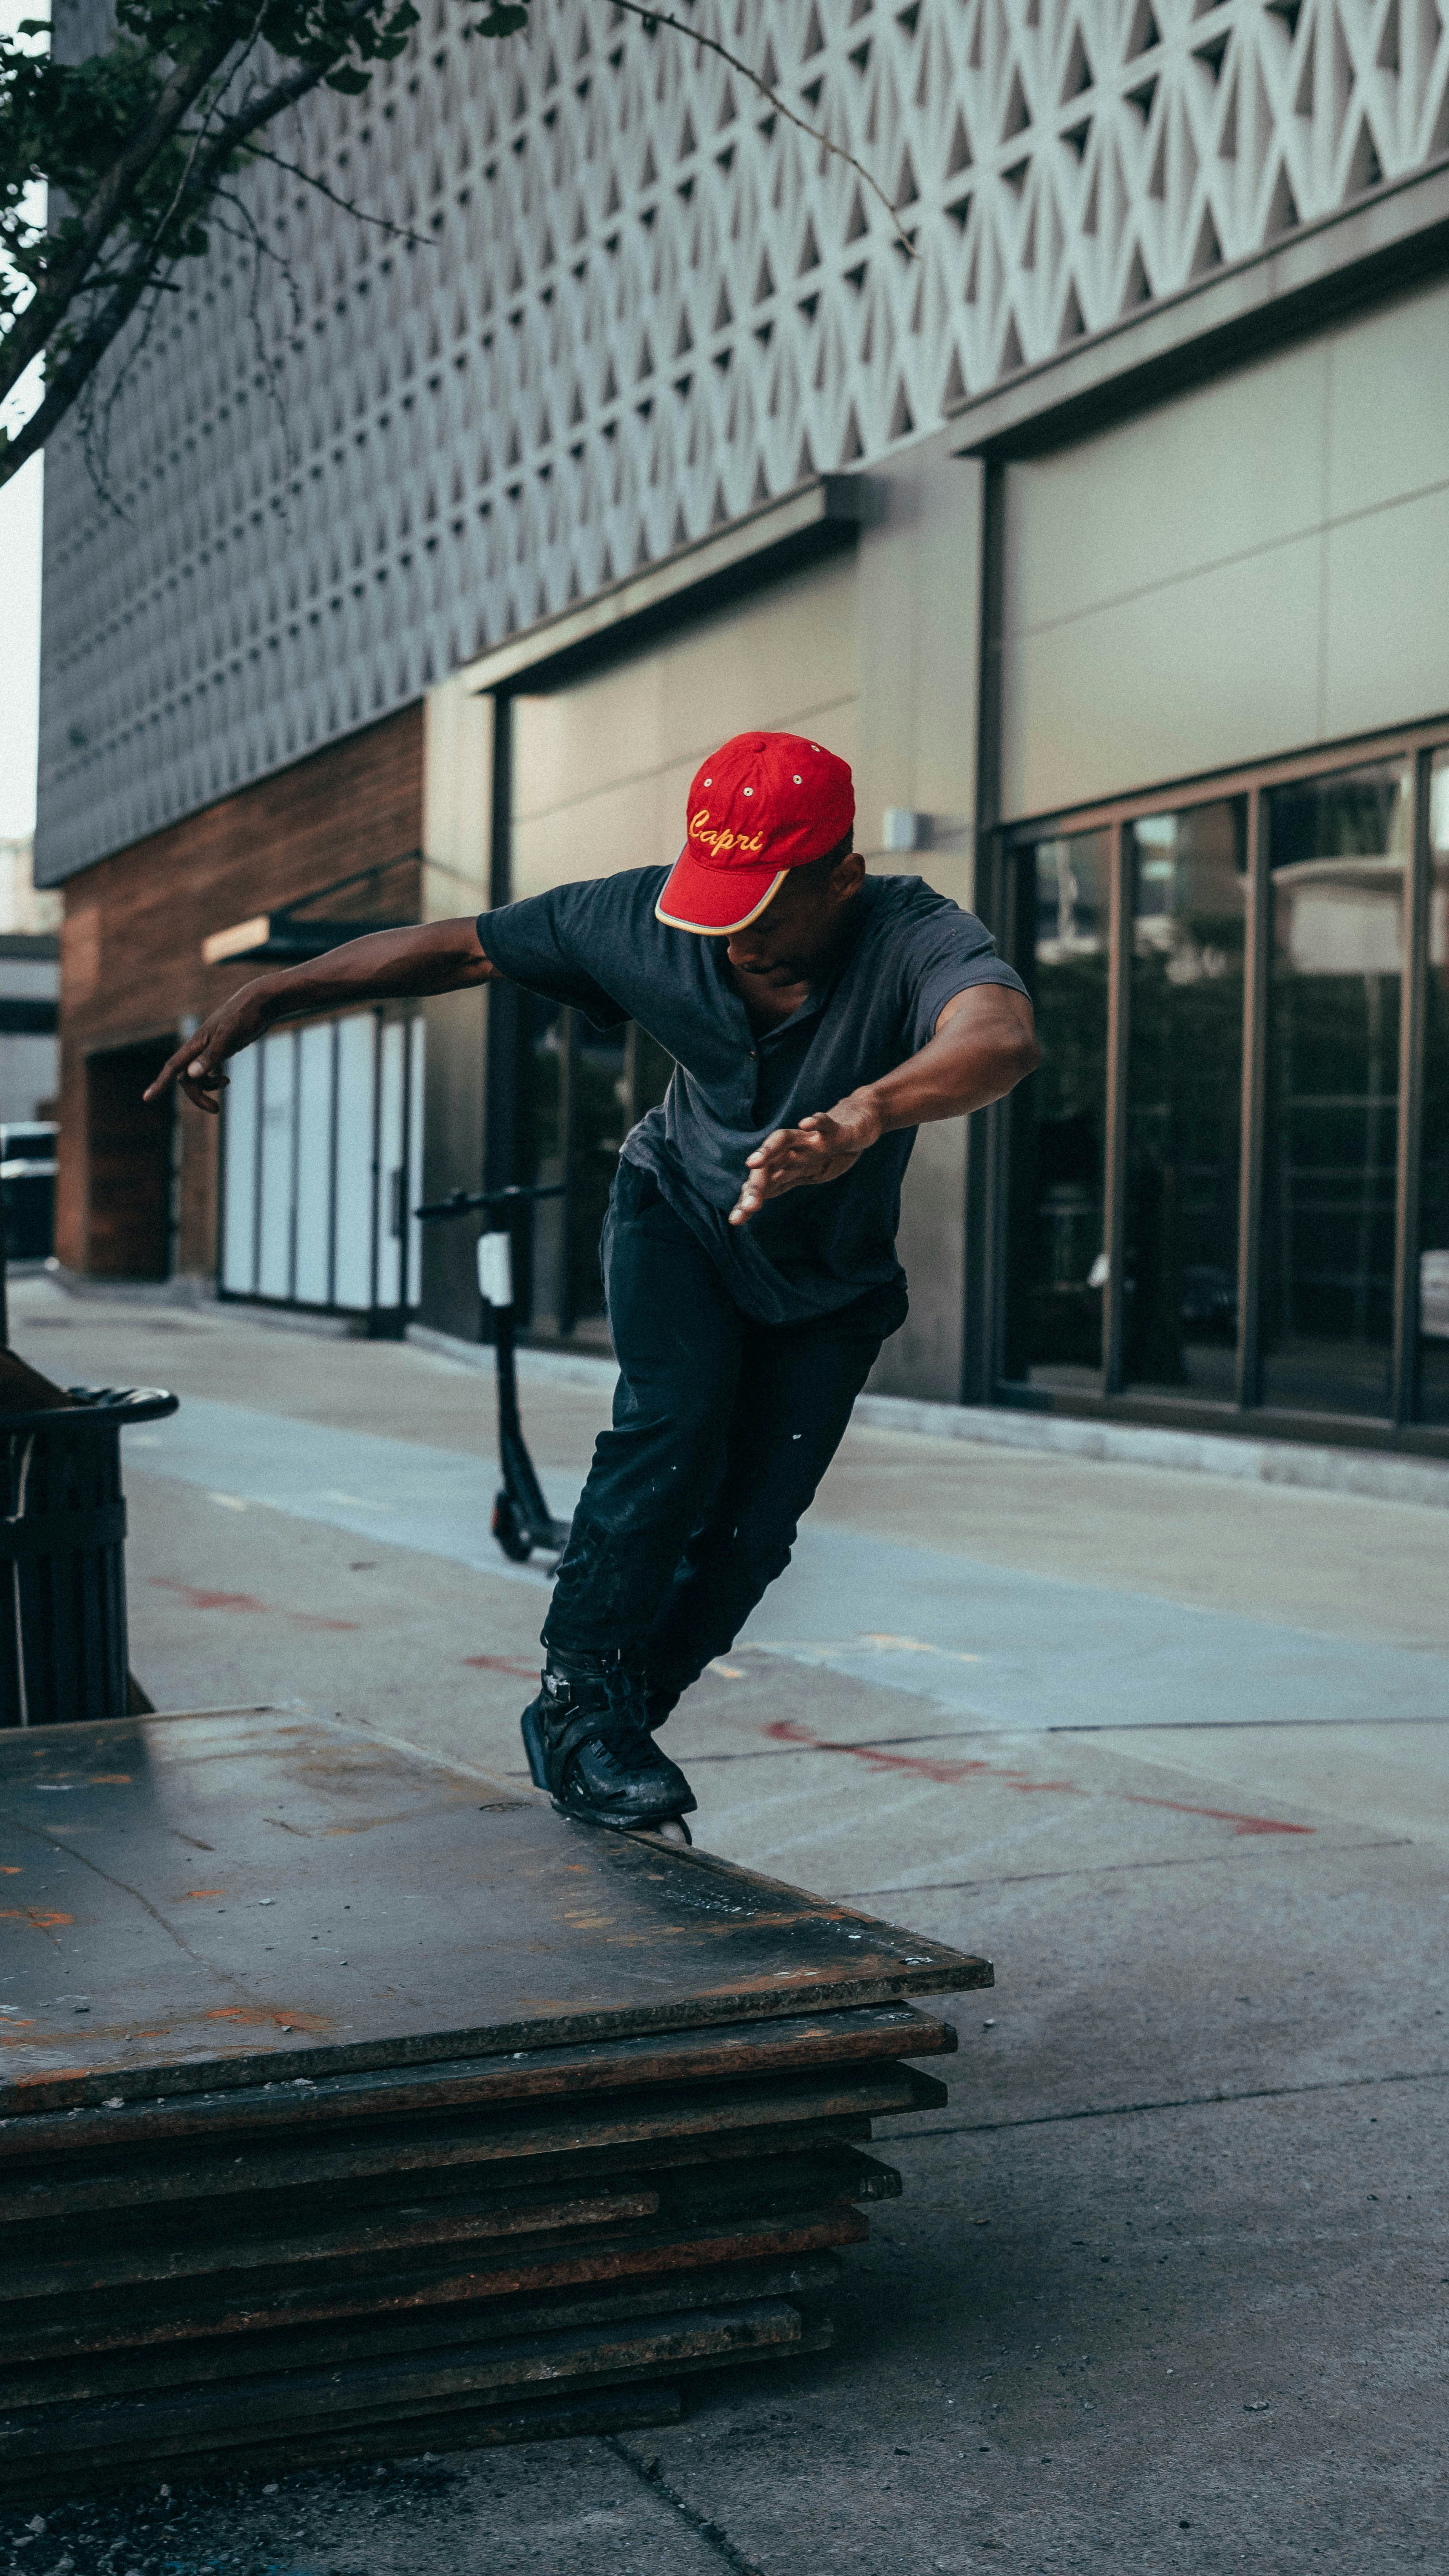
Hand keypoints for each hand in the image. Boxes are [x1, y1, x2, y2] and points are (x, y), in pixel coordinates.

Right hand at [143, 985, 272, 1113]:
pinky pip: (208, 1068)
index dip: (159, 1083)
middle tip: (216, 1110)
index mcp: (196, 1043)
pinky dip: (213, 1078)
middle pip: (187, 1078)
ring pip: (198, 1075)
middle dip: (197, 1095)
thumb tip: (192, 1074)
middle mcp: (199, 1046)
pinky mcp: (221, 1048)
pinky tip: (224, 1080)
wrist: (259, 1004)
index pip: (172, 1067)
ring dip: (207, 1086)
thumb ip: (211, 1056)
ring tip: (225, 1082)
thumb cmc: (244, 1017)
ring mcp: (210, 1047)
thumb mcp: (229, 1037)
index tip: (147, 1099)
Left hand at [729, 1093, 882, 1224]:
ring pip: (784, 1139)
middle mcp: (794, 1151)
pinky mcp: (834, 1130)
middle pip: (768, 1165)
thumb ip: (778, 1183)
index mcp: (787, 1164)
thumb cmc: (827, 1152)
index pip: (763, 1183)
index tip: (736, 1220)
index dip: (748, 1200)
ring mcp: (811, 1140)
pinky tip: (806, 1122)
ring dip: (768, 1150)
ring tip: (753, 1162)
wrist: (856, 1125)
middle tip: (749, 1207)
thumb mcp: (805, 1174)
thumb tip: (747, 1200)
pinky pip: (825, 1124)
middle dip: (756, 1185)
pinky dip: (816, 1122)